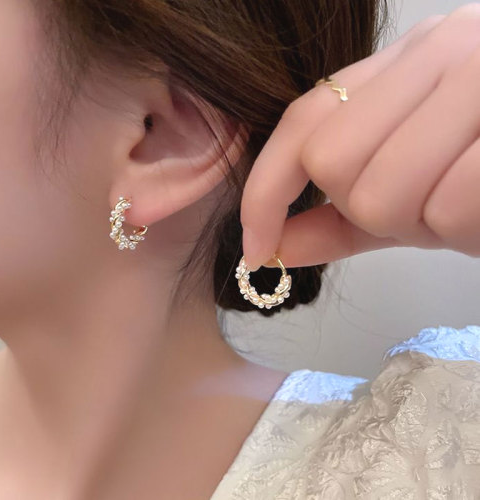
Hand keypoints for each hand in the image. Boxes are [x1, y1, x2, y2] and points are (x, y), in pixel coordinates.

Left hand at [240, 3, 479, 271]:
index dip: (266, 191)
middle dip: (373, 210)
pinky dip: (470, 228)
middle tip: (429, 204)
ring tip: (470, 200)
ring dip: (425, 222)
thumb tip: (271, 248)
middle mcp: (442, 52)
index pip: (302, 123)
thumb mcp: (419, 180)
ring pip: (384, 195)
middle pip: (335, 167)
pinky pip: (450, 207)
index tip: (256, 247)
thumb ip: (340, 216)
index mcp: (408, 62)